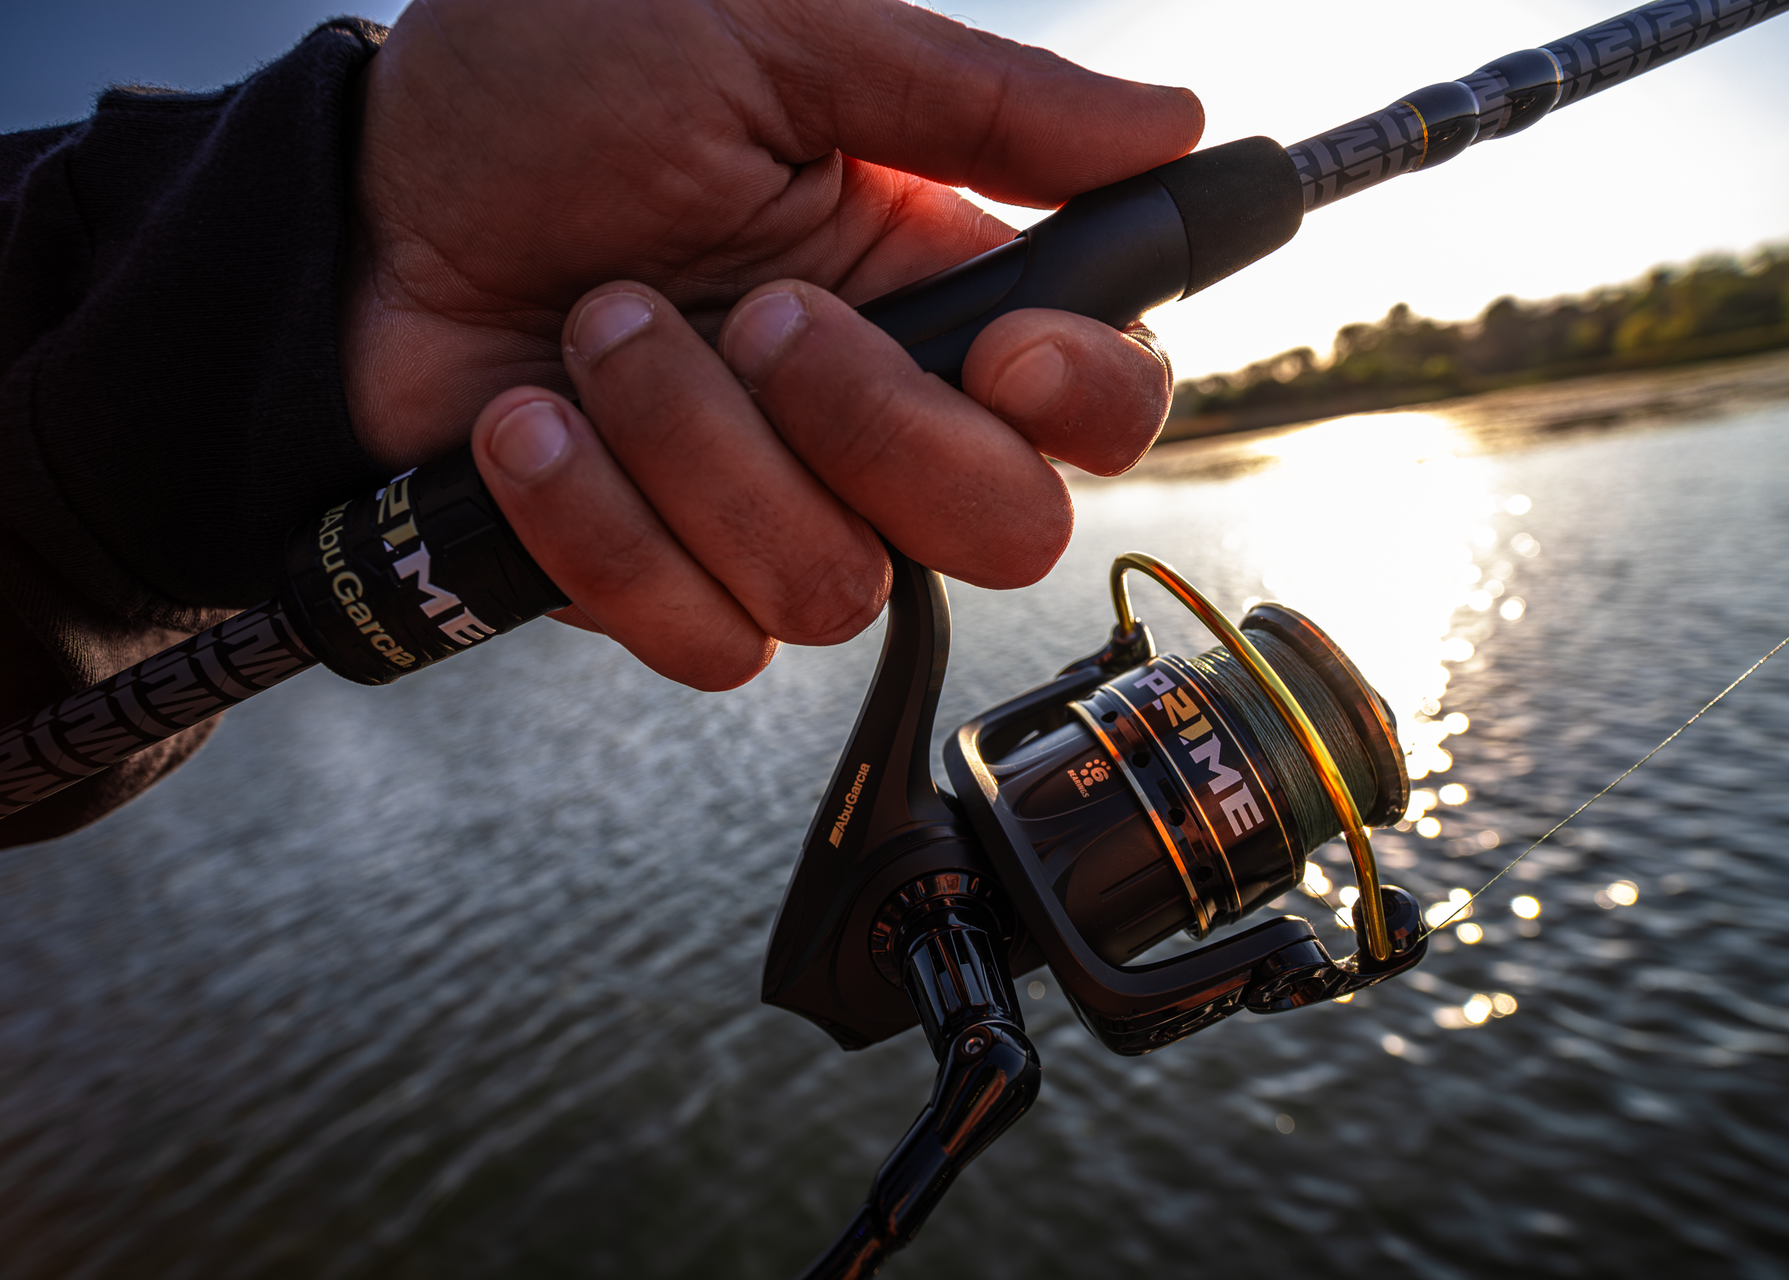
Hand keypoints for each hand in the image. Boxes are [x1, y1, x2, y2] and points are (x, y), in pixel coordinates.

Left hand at [344, 0, 1200, 687]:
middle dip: (874, 432)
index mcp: (931, 287)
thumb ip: (976, 98)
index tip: (1002, 347)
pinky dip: (604, 527)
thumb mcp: (769, 36)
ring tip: (595, 328)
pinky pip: (705, 638)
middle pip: (1002, 531)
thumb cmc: (545, 94)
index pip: (1100, 404)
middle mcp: (872, 419)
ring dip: (694, 444)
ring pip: (835, 587)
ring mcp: (770, 513)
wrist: (346, 218)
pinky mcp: (667, 586)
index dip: (1084, 403)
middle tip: (761, 316)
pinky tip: (533, 428)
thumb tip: (1170, 123)